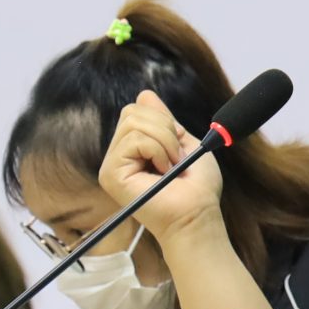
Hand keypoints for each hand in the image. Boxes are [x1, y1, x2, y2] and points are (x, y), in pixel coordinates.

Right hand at [99, 90, 223, 245]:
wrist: (198, 214)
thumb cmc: (196, 187)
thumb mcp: (184, 143)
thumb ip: (164, 120)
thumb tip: (144, 94)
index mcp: (132, 149)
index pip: (136, 110)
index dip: (163, 121)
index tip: (177, 148)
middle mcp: (117, 156)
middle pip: (132, 111)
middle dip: (164, 129)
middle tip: (175, 158)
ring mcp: (111, 166)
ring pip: (133, 122)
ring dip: (164, 141)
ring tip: (170, 166)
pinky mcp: (110, 175)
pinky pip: (134, 140)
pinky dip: (158, 151)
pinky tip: (162, 171)